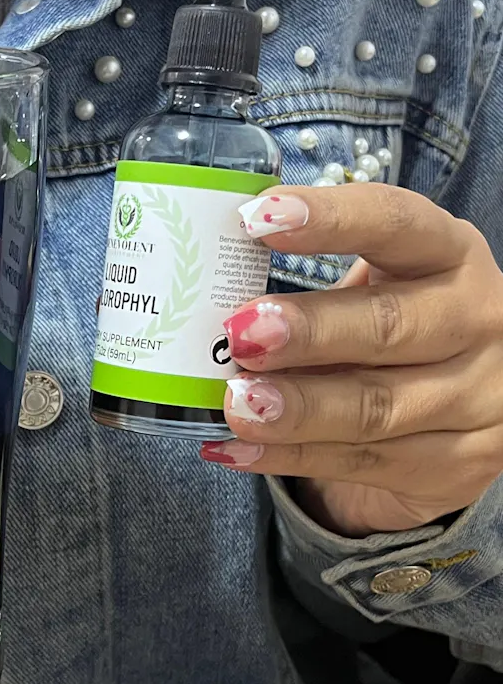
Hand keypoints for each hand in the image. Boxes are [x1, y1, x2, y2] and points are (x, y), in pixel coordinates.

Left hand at [200, 184, 502, 537]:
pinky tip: (237, 448)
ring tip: (237, 402)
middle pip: (390, 325)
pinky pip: (362, 462)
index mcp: (451, 254)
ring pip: (376, 407)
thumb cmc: (398, 329)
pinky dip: (290, 455)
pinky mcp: (458, 463)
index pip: (398, 223)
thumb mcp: (377, 288)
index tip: (257, 219)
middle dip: (309, 330)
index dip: (331, 220)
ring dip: (296, 407)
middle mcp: (477, 319)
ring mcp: (477, 397)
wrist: (469, 411)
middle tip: (242, 332)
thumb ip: (315, 286)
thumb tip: (208, 292)